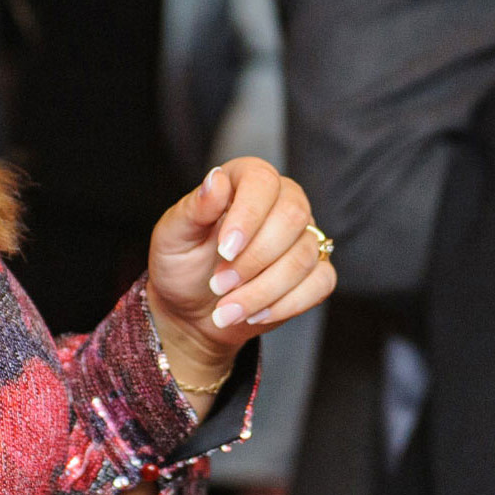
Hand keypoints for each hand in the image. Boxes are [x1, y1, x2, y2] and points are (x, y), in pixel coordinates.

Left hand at [145, 158, 334, 401]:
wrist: (191, 310)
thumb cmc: (181, 264)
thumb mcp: (173, 235)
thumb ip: (194, 208)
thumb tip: (216, 179)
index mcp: (244, 181)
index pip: (262, 181)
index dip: (248, 216)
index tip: (225, 250)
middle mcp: (281, 201)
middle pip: (293, 217)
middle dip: (255, 259)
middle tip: (219, 285)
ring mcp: (303, 236)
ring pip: (304, 256)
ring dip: (263, 290)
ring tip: (227, 308)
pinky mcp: (314, 271)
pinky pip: (321, 282)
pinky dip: (286, 304)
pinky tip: (255, 314)